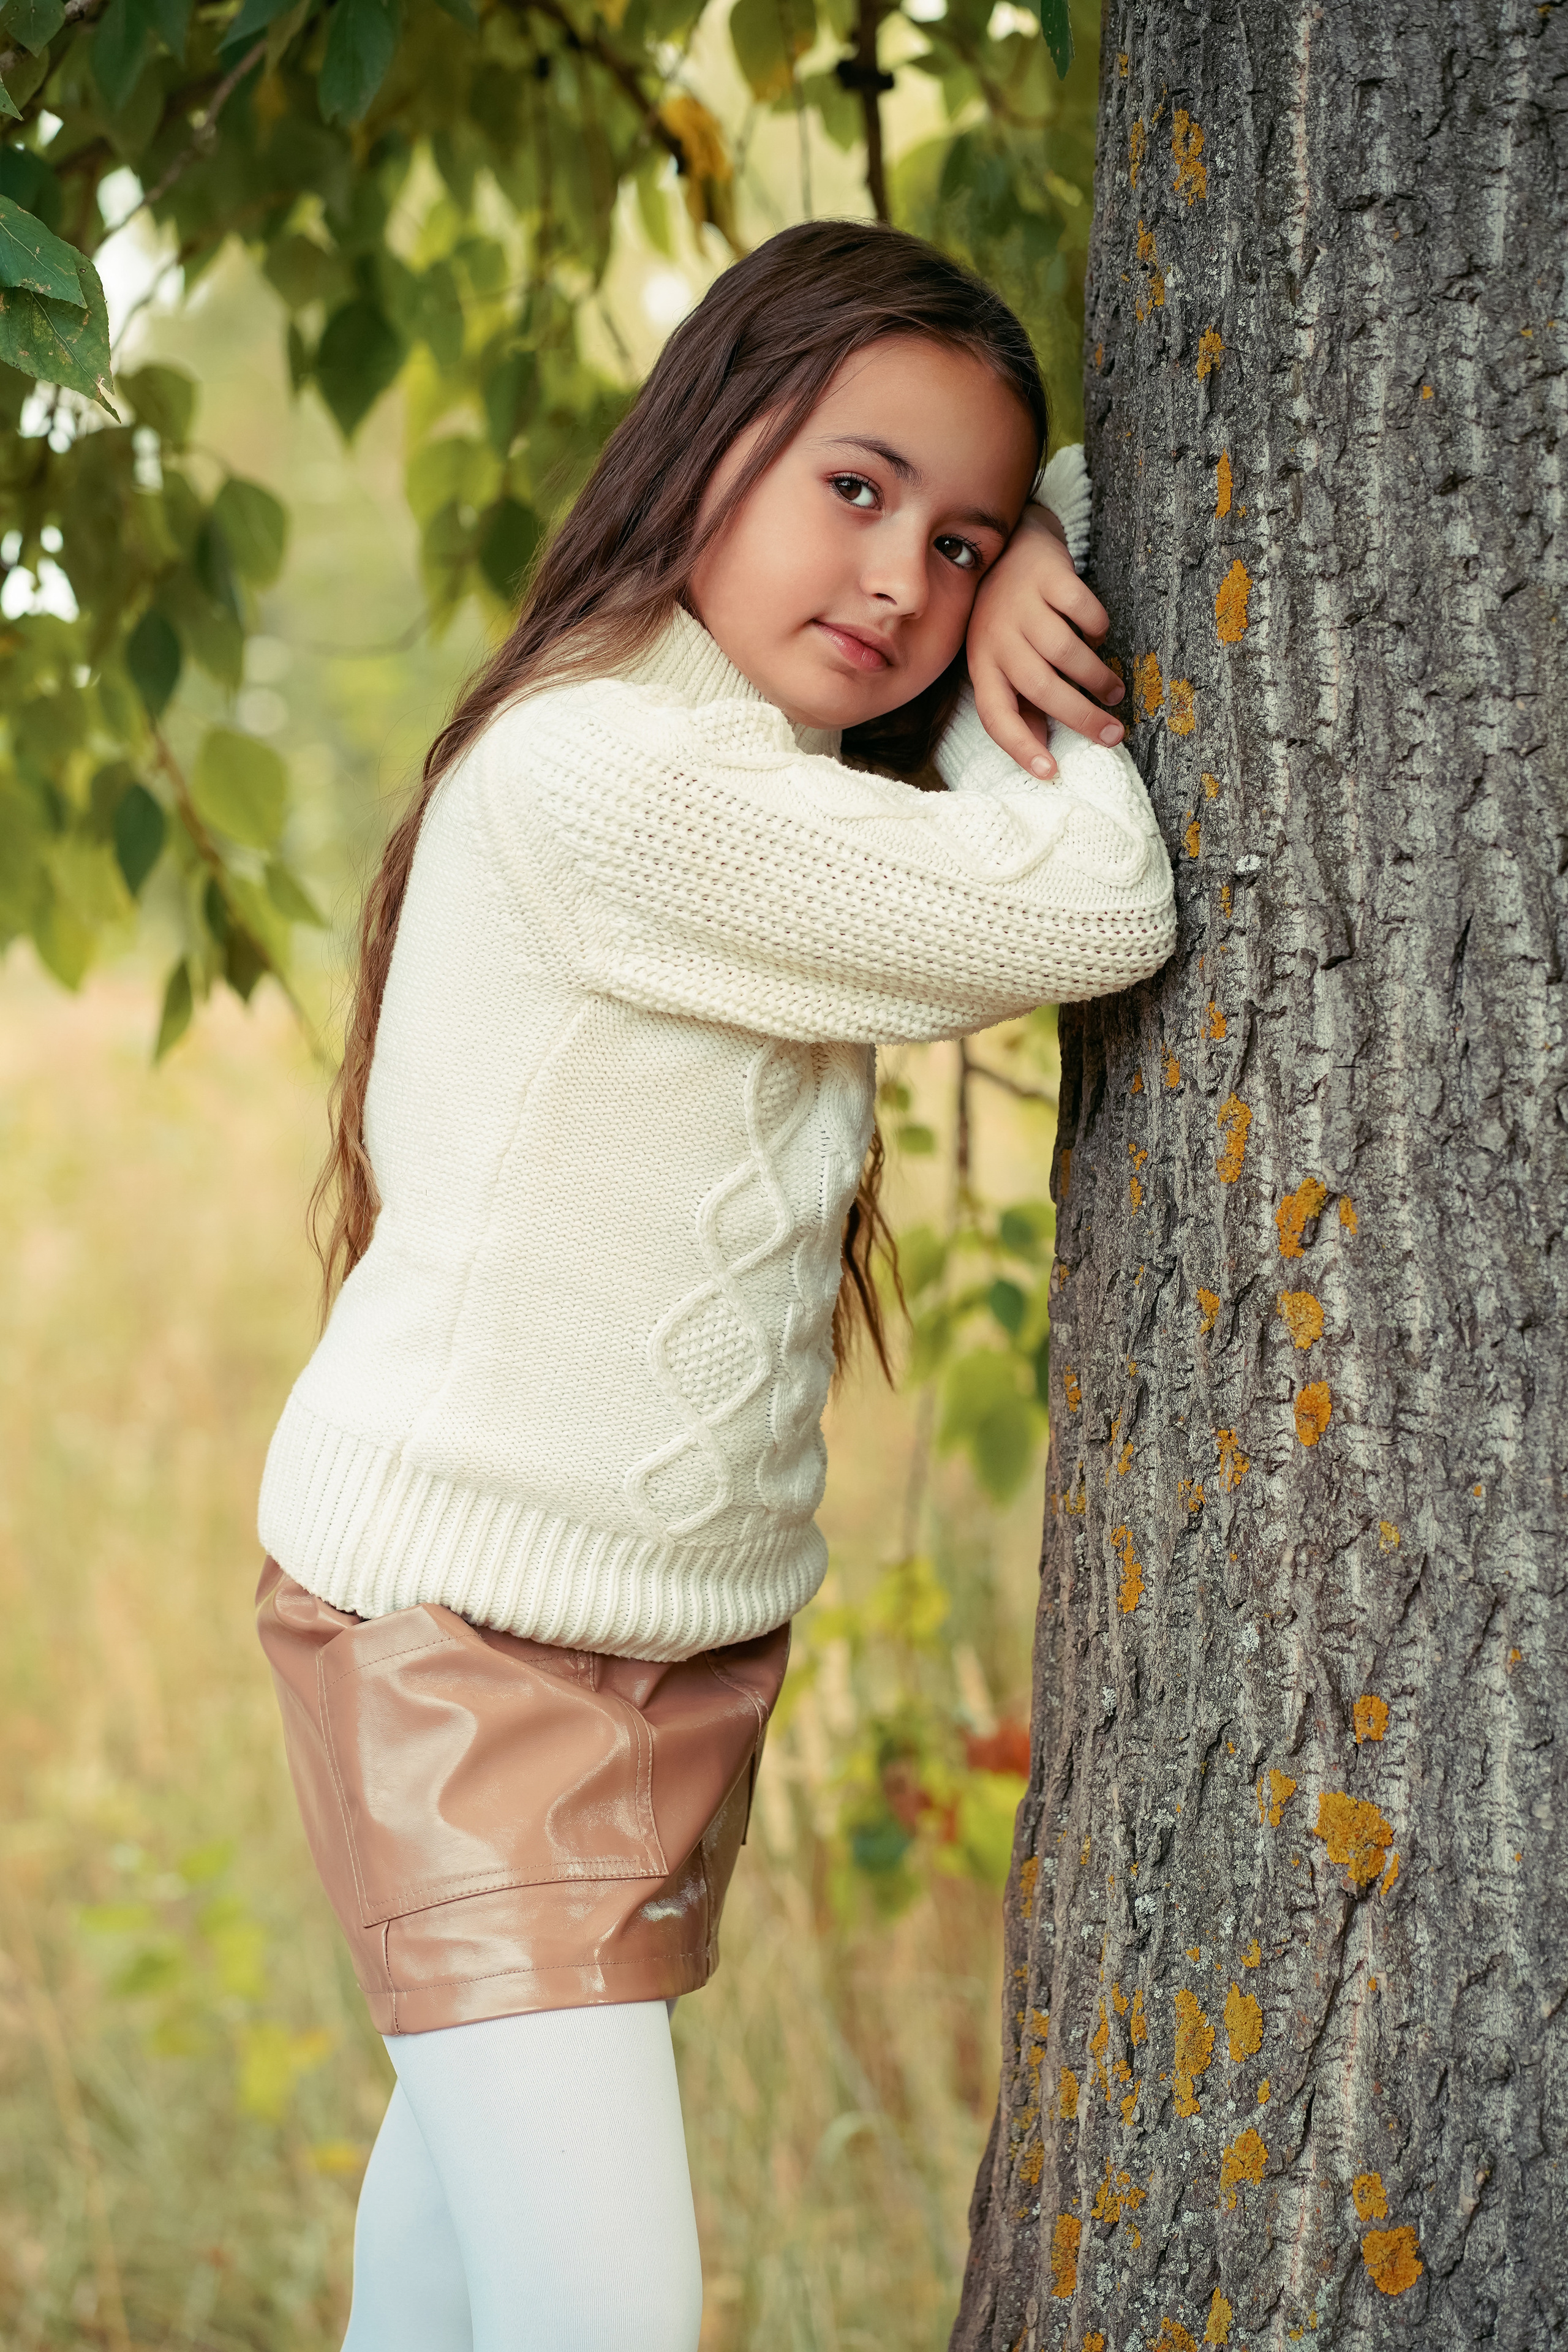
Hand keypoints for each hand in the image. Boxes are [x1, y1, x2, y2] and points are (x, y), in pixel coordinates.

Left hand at [966, 506, 1125, 778]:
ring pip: (1064, 652)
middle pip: (1040, 687)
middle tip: (1112, 734)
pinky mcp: (1049, 576)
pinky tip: (1099, 636)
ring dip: (1095, 677)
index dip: (1020, 747)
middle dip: (1081, 716)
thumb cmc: (1011, 618)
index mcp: (983, 665)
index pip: (996, 716)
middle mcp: (996, 637)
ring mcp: (1021, 604)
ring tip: (1113, 691)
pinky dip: (1097, 628)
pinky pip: (1083, 611)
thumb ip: (1023, 704)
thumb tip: (1042, 751)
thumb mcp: (1005, 661)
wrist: (1011, 545)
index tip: (1049, 771)